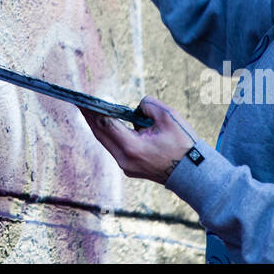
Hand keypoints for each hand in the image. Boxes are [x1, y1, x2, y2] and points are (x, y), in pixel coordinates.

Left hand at [78, 96, 196, 184]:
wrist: (194, 174)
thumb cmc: (184, 145)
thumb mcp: (168, 116)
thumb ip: (147, 105)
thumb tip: (135, 109)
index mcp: (132, 147)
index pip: (106, 124)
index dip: (94, 110)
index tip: (83, 98)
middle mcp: (125, 160)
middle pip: (101, 134)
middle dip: (89, 117)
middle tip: (79, 101)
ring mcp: (126, 167)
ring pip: (105, 142)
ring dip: (98, 125)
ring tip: (88, 109)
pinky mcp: (130, 169)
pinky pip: (114, 148)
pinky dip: (109, 134)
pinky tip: (105, 123)